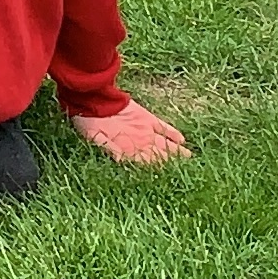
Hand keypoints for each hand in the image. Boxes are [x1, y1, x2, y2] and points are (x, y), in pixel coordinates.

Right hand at [73, 100, 189, 165]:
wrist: (92, 99)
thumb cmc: (89, 122)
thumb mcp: (94, 136)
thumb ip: (108, 147)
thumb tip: (118, 159)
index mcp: (128, 151)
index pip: (147, 164)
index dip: (158, 171)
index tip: (171, 179)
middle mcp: (138, 143)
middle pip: (160, 156)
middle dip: (173, 164)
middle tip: (189, 173)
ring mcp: (144, 131)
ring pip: (164, 144)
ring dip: (176, 151)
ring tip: (189, 158)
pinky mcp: (146, 118)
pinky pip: (163, 128)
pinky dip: (172, 133)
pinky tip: (182, 140)